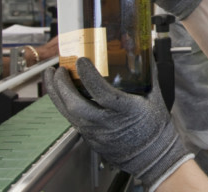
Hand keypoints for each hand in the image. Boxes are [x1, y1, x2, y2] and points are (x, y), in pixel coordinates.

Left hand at [44, 58, 191, 189]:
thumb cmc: (155, 129)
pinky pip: (72, 120)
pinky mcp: (90, 139)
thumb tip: (145, 51)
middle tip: (59, 68)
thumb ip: (149, 73)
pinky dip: (63, 104)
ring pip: (68, 114)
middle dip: (62, 86)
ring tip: (51, 76)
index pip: (102, 93)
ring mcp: (97, 133)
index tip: (81, 61)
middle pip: (76, 105)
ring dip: (57, 94)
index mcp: (127, 111)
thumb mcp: (156, 97)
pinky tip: (61, 93)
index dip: (89, 76)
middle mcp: (108, 124)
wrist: (152, 157)